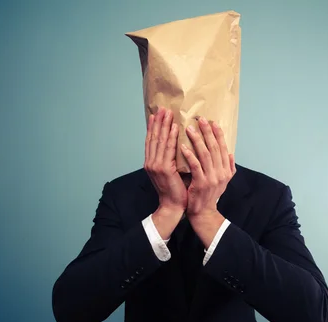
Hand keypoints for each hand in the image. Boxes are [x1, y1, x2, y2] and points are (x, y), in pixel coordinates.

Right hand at [144, 107, 185, 238]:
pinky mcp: (163, 169)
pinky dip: (171, 137)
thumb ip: (169, 159)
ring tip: (168, 113)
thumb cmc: (174, 190)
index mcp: (151, 163)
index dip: (153, 127)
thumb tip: (176, 145)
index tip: (156, 114)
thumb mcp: (170, 172)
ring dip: (164, 125)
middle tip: (162, 108)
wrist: (172, 206)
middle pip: (153, 138)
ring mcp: (155, 165)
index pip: (151, 141)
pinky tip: (174, 128)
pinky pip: (168, 149)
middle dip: (158, 122)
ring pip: (160, 141)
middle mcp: (150, 162)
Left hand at [181, 117, 235, 248]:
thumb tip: (231, 154)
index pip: (223, 148)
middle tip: (200, 119)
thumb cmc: (210, 195)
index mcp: (226, 170)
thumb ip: (228, 167)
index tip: (213, 122)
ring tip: (189, 128)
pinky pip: (195, 166)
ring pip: (205, 154)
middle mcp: (221, 173)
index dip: (218, 134)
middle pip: (214, 148)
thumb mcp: (223, 182)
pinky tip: (183, 146)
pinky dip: (189, 155)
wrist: (203, 213)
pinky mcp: (201, 183)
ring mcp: (212, 178)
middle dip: (208, 132)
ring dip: (197, 140)